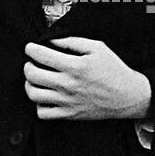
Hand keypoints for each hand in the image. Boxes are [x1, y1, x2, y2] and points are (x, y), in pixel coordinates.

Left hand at [24, 37, 151, 120]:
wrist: (127, 96)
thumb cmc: (113, 70)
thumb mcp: (97, 48)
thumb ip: (72, 42)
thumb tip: (52, 40)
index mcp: (75, 66)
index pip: (41, 56)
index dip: (31, 49)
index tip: (30, 47)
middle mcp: (68, 85)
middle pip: (32, 75)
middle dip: (27, 65)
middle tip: (32, 62)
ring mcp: (67, 101)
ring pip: (33, 94)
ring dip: (29, 84)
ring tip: (35, 79)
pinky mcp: (69, 114)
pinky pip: (42, 113)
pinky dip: (39, 104)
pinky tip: (45, 96)